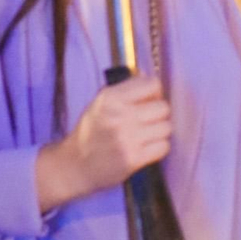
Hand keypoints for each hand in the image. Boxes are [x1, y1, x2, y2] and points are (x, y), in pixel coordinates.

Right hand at [36, 75, 171, 212]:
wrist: (74, 165)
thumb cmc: (91, 132)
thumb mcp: (100, 103)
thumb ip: (124, 89)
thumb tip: (147, 75)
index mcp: (110, 98)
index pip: (152, 84)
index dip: (154, 92)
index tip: (148, 100)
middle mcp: (118, 116)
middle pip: (163, 107)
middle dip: (158, 114)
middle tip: (148, 121)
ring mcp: (126, 139)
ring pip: (166, 127)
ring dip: (159, 132)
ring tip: (146, 135)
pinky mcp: (133, 159)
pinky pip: (163, 147)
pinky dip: (158, 148)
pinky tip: (146, 148)